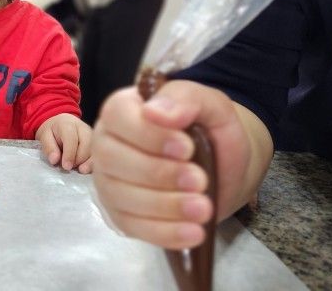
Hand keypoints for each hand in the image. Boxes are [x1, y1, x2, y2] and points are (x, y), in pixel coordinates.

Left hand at [36, 113, 92, 173]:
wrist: (61, 123)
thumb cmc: (53, 131)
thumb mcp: (44, 136)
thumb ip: (49, 147)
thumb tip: (55, 160)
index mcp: (68, 124)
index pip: (71, 139)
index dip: (69, 154)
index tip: (66, 167)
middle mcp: (83, 128)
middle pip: (86, 145)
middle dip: (79, 160)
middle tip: (70, 168)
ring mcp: (92, 135)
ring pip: (95, 150)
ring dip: (88, 162)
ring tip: (80, 170)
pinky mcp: (96, 143)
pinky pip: (98, 154)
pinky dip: (93, 163)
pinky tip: (87, 169)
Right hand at [91, 80, 263, 249]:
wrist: (225, 169)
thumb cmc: (211, 131)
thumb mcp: (210, 104)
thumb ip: (184, 98)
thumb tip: (154, 112)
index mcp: (124, 110)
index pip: (117, 115)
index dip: (147, 134)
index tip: (187, 148)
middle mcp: (107, 144)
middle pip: (111, 158)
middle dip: (157, 173)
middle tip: (200, 181)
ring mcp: (109, 181)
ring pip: (120, 195)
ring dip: (163, 205)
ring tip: (204, 208)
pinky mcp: (120, 214)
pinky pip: (131, 226)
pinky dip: (163, 232)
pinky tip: (192, 232)